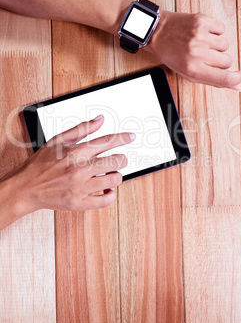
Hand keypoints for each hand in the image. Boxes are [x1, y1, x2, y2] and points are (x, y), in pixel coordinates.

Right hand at [1, 115, 134, 223]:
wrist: (26, 188)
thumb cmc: (40, 164)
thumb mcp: (58, 140)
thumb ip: (81, 129)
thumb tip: (100, 120)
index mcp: (75, 152)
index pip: (106, 141)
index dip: (122, 138)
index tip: (131, 137)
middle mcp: (80, 169)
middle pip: (115, 161)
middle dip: (121, 159)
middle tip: (119, 159)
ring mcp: (81, 187)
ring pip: (114, 180)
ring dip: (116, 176)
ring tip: (110, 174)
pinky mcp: (80, 203)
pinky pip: (105, 201)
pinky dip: (110, 195)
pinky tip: (106, 190)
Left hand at [147, 10, 240, 89]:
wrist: (157, 31)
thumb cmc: (172, 54)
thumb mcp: (189, 73)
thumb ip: (213, 80)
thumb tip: (238, 85)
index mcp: (192, 69)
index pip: (223, 78)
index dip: (235, 79)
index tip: (239, 77)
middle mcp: (197, 53)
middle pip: (227, 61)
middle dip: (219, 60)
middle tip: (205, 56)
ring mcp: (200, 36)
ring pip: (225, 45)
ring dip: (216, 46)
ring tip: (201, 43)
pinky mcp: (202, 21)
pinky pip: (221, 29)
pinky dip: (214, 31)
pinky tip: (202, 33)